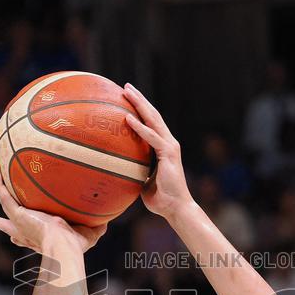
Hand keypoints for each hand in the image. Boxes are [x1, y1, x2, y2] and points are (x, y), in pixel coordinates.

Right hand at [0, 170, 105, 253]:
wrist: (62, 247)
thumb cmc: (74, 247)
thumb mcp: (88, 235)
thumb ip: (96, 227)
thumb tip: (107, 221)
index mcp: (40, 239)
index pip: (27, 238)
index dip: (21, 237)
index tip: (14, 237)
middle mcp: (27, 232)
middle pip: (9, 227)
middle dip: (1, 224)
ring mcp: (20, 222)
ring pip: (6, 205)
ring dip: (1, 192)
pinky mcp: (17, 214)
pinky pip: (5, 196)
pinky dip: (0, 185)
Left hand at [122, 83, 193, 217]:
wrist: (175, 208)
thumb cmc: (160, 198)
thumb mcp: (143, 180)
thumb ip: (135, 170)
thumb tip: (118, 170)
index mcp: (163, 147)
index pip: (151, 123)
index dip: (140, 109)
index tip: (127, 98)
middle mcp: (168, 142)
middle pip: (152, 115)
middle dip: (139, 100)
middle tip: (126, 87)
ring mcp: (170, 146)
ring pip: (153, 120)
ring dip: (139, 105)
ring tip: (126, 92)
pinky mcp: (168, 154)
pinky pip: (151, 138)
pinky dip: (140, 127)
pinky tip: (128, 117)